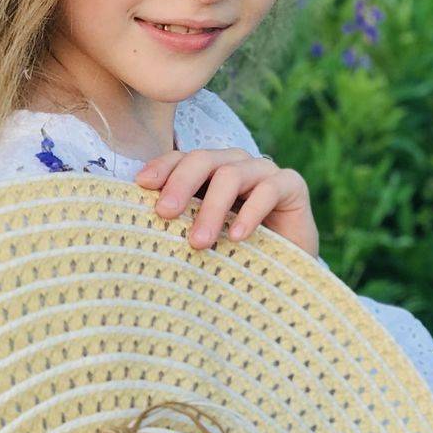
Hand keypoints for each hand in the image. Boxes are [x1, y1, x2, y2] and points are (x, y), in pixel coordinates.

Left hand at [134, 147, 320, 258]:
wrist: (288, 273)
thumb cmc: (239, 255)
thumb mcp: (205, 238)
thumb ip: (182, 224)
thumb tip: (140, 226)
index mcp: (211, 173)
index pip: (183, 159)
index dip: (163, 168)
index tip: (142, 185)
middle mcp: (236, 165)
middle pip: (204, 160)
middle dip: (181, 185)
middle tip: (164, 213)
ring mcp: (265, 172)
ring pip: (231, 174)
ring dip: (212, 208)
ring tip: (198, 242)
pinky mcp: (292, 184)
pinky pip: (268, 189)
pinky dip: (249, 213)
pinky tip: (236, 237)